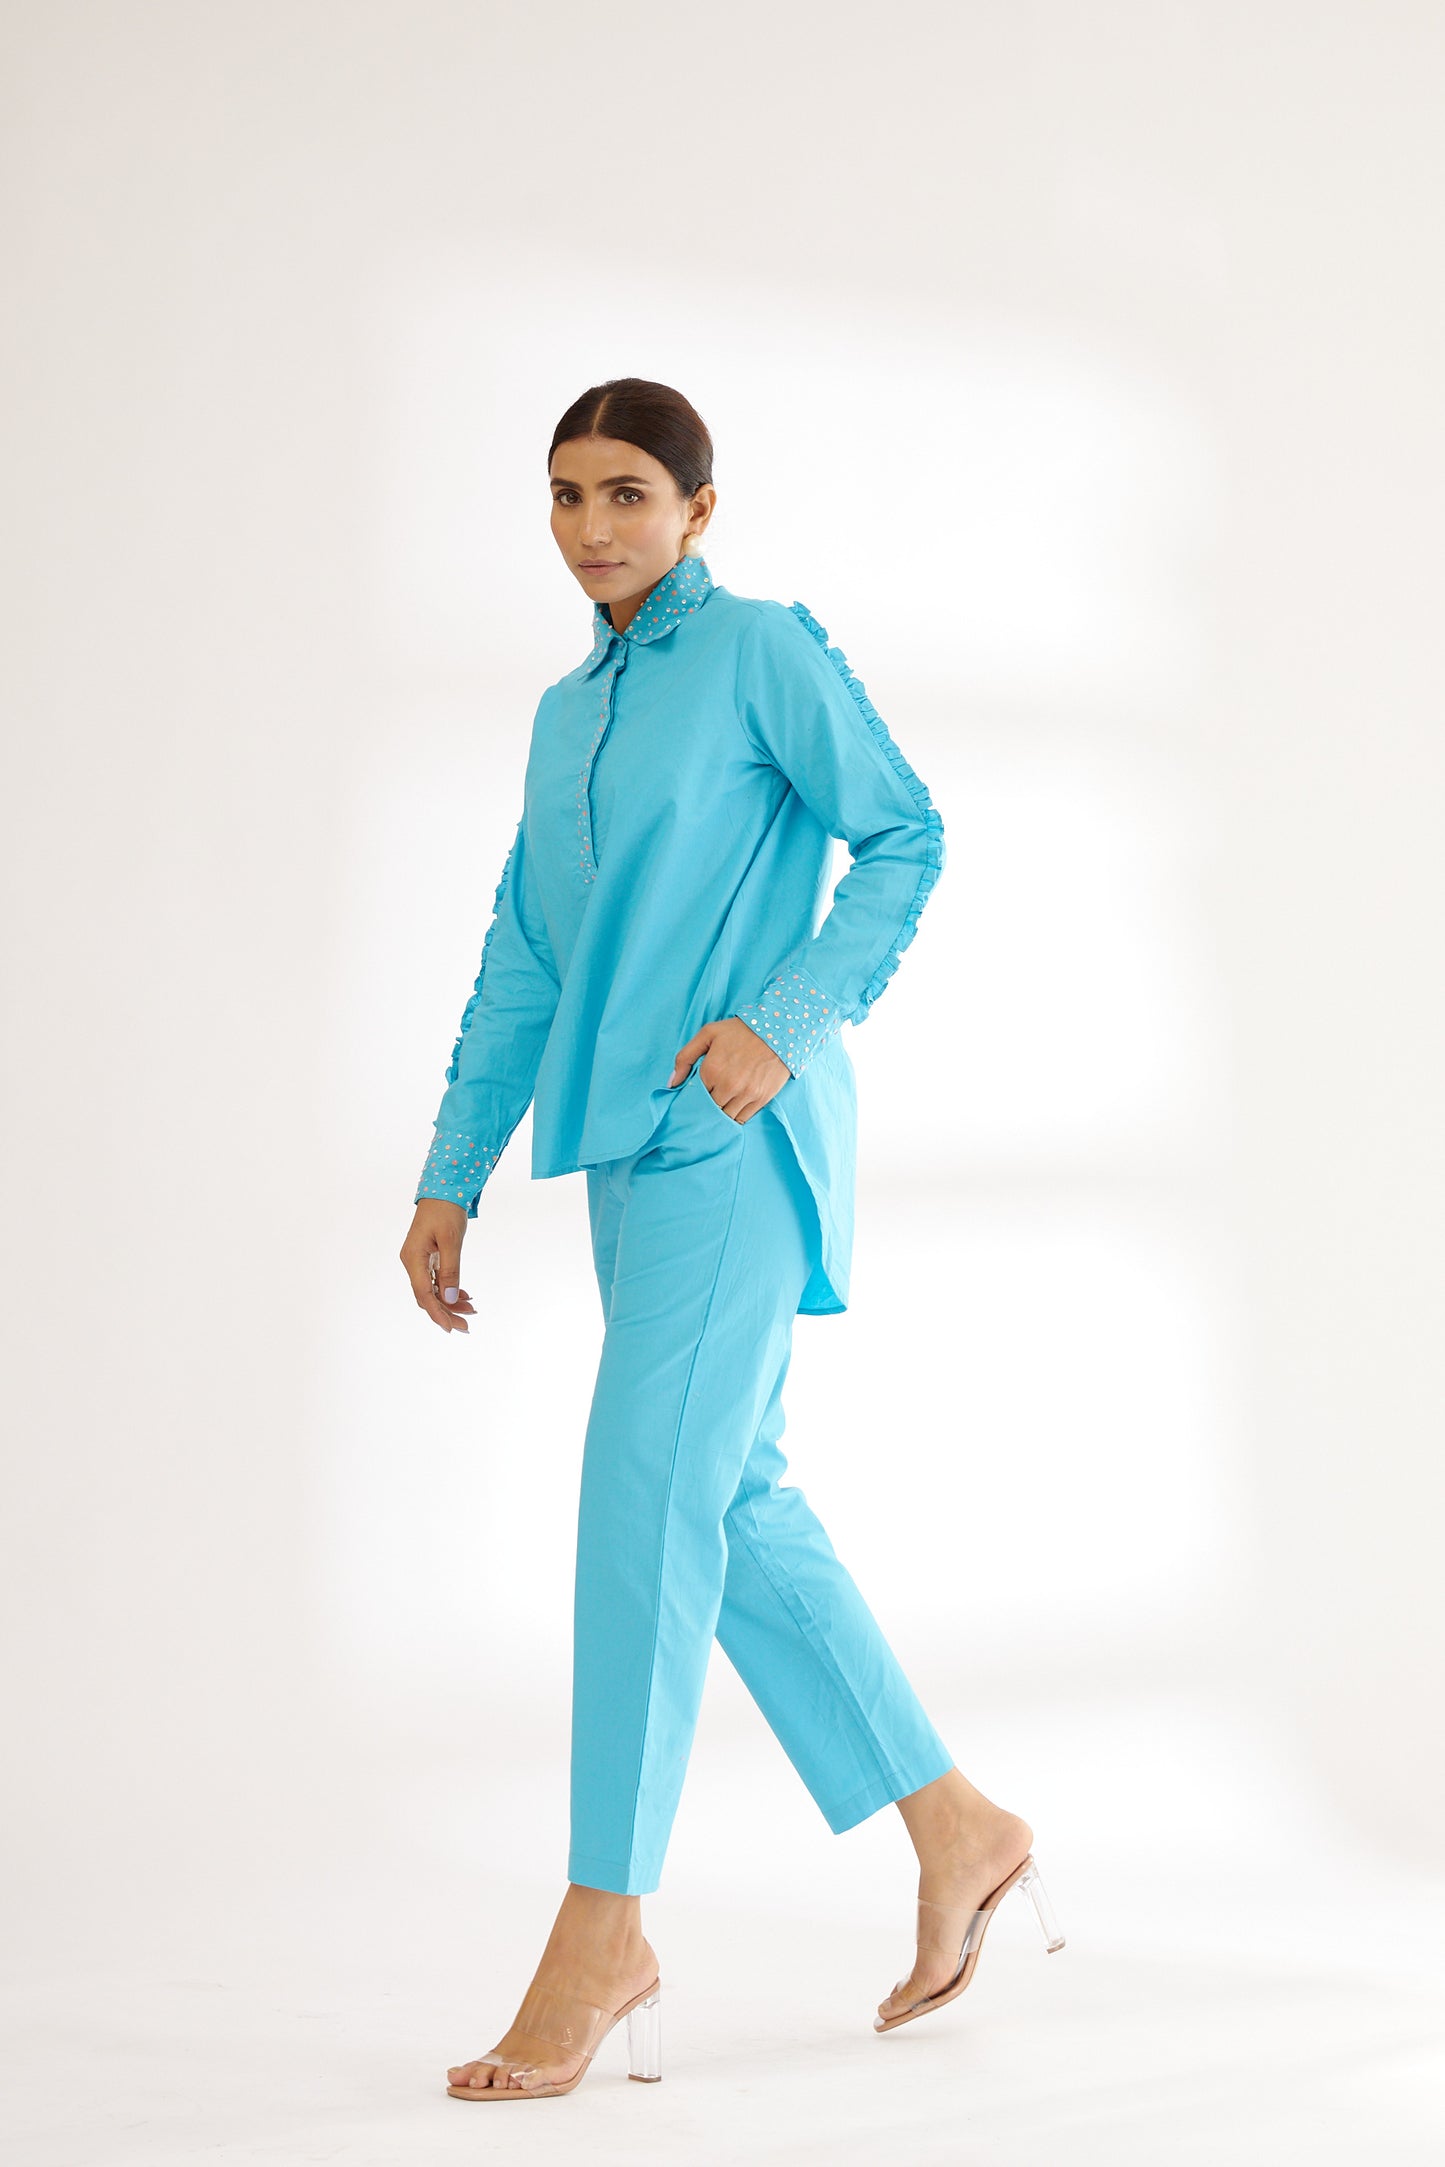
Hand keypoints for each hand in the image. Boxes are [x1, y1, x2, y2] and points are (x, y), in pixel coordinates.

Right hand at [400, 1200, 476, 1333]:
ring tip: (470, 1311)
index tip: (451, 1328)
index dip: (438, 1313)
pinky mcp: (427, 1257)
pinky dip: (449, 1289)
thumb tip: (449, 1298)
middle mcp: (412, 1262)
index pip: (424, 1294)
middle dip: (446, 1312)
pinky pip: (436, 1280)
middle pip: (427, 1296)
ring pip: (432, 1290)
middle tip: (466, 1326)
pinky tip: (464, 1296)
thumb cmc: (446, 1209)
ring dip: (450, 1302)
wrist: (443, 1188)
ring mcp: (419, 1260)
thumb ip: (450, 1270)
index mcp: (413, 1258)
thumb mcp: (451, 1240)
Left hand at [669, 1016, 791, 1122]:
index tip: (697, 1092)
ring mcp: (746, 1094)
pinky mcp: (761, 1098)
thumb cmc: (740, 1031)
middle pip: (709, 1109)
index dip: (694, 1095)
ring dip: (721, 1113)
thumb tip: (671, 1083)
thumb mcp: (708, 1034)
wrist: (778, 1030)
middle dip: (707, 1107)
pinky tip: (733, 1108)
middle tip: (708, 1100)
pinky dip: (735, 1117)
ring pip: (725, 1117)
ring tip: (721, 1105)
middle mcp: (728, 1086)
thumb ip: (685, 1057)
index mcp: (711, 1070)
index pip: (694, 1096)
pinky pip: (743, 1118)